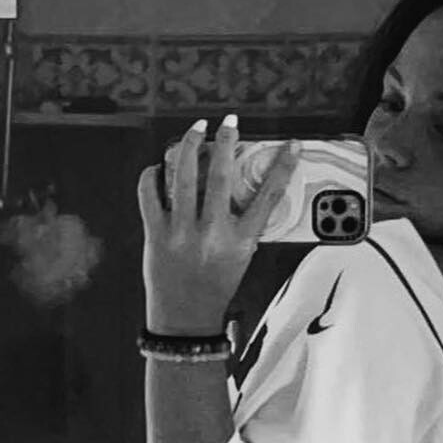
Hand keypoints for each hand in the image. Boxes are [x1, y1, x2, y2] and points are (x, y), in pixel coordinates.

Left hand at [137, 116, 298, 335]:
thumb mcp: (240, 258)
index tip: (292, 145)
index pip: (269, 196)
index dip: (283, 167)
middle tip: (229, 122)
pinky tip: (161, 166)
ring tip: (196, 129)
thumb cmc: (214, 288)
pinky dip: (153, 174)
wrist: (185, 320)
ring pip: (184, 176)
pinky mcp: (156, 235)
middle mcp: (212, 234)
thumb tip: (244, 185)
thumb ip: (243, 225)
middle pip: (221, 175)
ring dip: (190, 145)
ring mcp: (181, 233)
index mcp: (240, 242)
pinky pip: (150, 194)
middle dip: (226, 141)